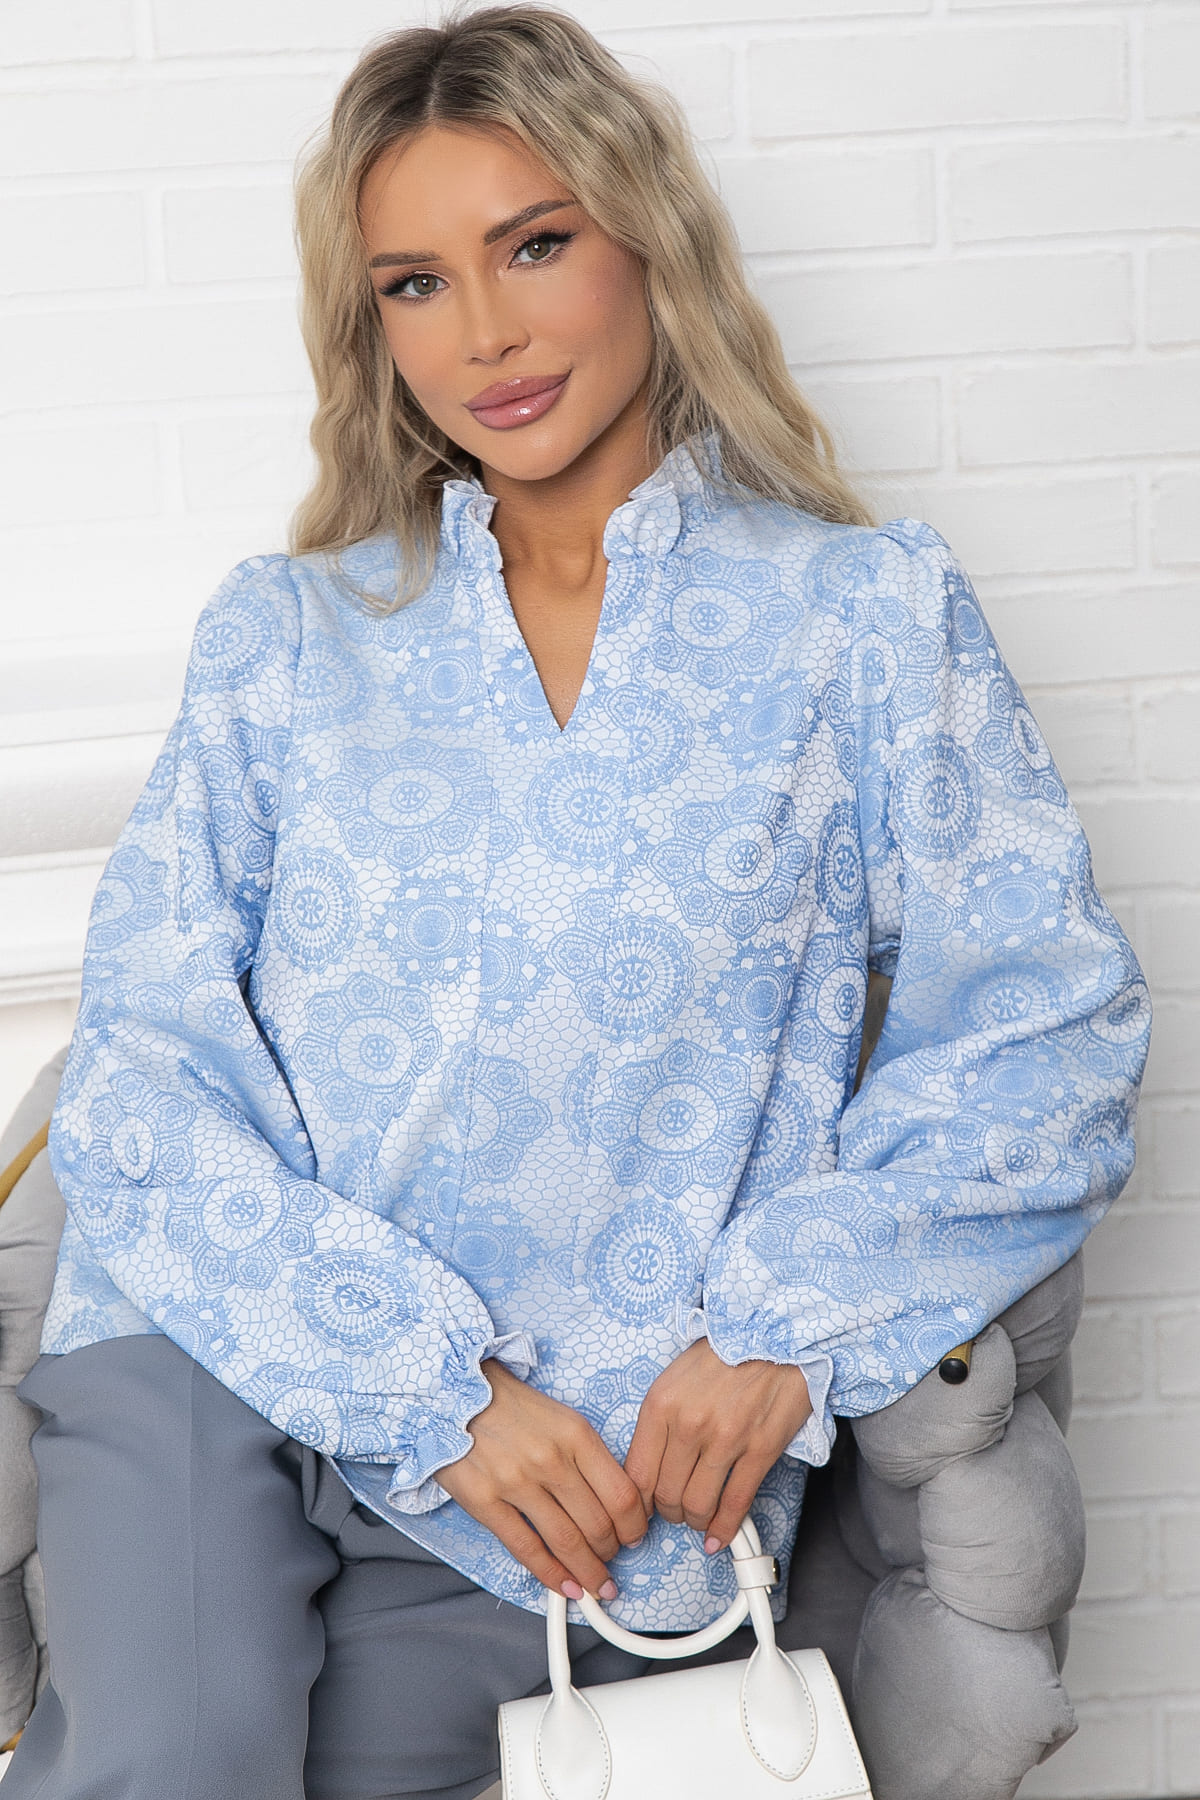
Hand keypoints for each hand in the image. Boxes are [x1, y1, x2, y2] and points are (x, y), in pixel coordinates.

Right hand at [436, 1359, 647, 1600]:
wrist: (455, 1395)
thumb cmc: (513, 1408)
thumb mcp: (564, 1419)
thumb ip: (590, 1457)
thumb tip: (615, 1504)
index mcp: (577, 1435)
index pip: (622, 1494)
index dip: (634, 1526)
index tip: (635, 1537)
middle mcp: (550, 1459)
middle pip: (598, 1524)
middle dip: (611, 1552)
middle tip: (613, 1561)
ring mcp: (516, 1482)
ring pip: (566, 1542)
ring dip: (588, 1571)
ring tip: (596, 1584)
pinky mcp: (485, 1501)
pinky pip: (526, 1548)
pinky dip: (551, 1575)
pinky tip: (565, 1586)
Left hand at [624, 1339, 811, 1552]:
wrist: (773, 1333)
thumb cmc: (723, 1353)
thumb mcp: (674, 1378)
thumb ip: (659, 1422)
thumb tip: (647, 1468)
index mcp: (661, 1404)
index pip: (637, 1474)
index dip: (637, 1503)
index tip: (642, 1511)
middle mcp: (689, 1424)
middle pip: (666, 1495)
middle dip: (668, 1513)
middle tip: (674, 1513)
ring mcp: (726, 1439)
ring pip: (698, 1505)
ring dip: (695, 1521)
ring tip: (697, 1518)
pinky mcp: (760, 1449)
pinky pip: (736, 1503)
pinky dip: (725, 1529)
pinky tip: (718, 1537)